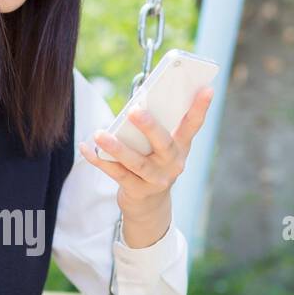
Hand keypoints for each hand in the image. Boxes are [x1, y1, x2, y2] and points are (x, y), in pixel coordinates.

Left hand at [77, 86, 213, 244]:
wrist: (150, 206)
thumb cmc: (152, 164)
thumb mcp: (159, 148)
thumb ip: (153, 129)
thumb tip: (136, 103)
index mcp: (181, 147)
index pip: (192, 125)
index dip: (200, 107)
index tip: (207, 88)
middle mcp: (173, 164)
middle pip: (163, 143)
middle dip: (149, 127)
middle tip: (134, 110)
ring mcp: (156, 180)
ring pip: (136, 162)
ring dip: (116, 148)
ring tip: (99, 134)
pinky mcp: (138, 191)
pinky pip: (116, 174)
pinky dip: (99, 160)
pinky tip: (86, 148)